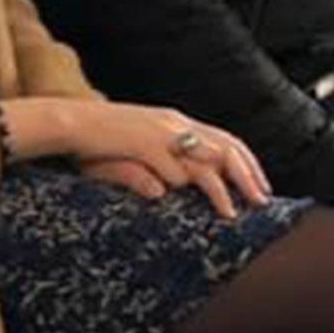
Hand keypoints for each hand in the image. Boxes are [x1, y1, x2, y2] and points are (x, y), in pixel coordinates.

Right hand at [3, 97, 270, 218]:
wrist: (71, 122)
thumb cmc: (99, 140)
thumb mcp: (135, 153)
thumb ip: (157, 167)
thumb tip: (169, 190)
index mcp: (176, 121)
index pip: (224, 138)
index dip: (247, 162)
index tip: (261, 184)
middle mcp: (175, 124)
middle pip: (226, 147)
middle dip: (248, 175)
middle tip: (262, 201)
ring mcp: (162, 134)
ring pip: (208, 161)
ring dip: (225, 188)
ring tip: (236, 211)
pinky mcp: (147, 147)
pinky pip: (176, 171)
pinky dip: (193, 188)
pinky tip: (206, 206)